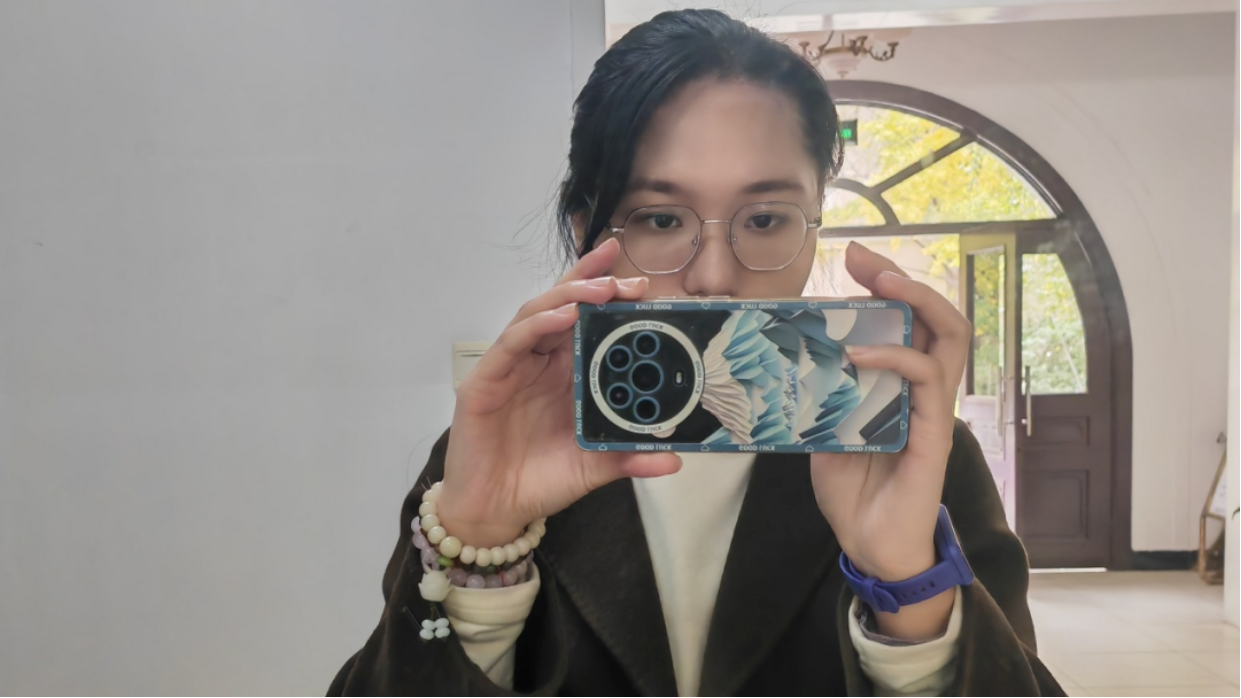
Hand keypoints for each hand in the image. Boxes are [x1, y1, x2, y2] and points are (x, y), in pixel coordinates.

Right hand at [437, 238, 681, 548]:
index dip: (610, 297)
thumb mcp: (595, 466)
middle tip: (629, 281)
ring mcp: (511, 366)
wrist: (494, 511)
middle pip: (563, 305)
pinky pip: (512, 342)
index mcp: (566, 373)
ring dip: (570, 295)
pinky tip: (562, 316)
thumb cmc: (541, 480)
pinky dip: (538, 324)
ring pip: (537, 313)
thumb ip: (630, 457)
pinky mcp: (485, 379)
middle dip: (595, 285)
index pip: (587, 321)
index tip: (645, 286)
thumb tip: (674, 459)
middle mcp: (539, 362)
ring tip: (602, 290)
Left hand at [811, 242, 970, 637]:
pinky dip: (895, 358)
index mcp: (902, 385)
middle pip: (938, 315)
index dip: (887, 285)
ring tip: (882, 284)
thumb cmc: (854, 492)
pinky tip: (860, 355)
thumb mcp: (824, 432)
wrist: (872, 547)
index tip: (853, 260)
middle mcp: (925, 389)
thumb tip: (785, 361)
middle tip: (865, 260)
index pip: (909, 320)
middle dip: (904, 278)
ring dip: (916, 302)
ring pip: (950, 336)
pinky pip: (926, 381)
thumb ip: (819, 397)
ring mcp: (933, 409)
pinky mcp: (933, 433)